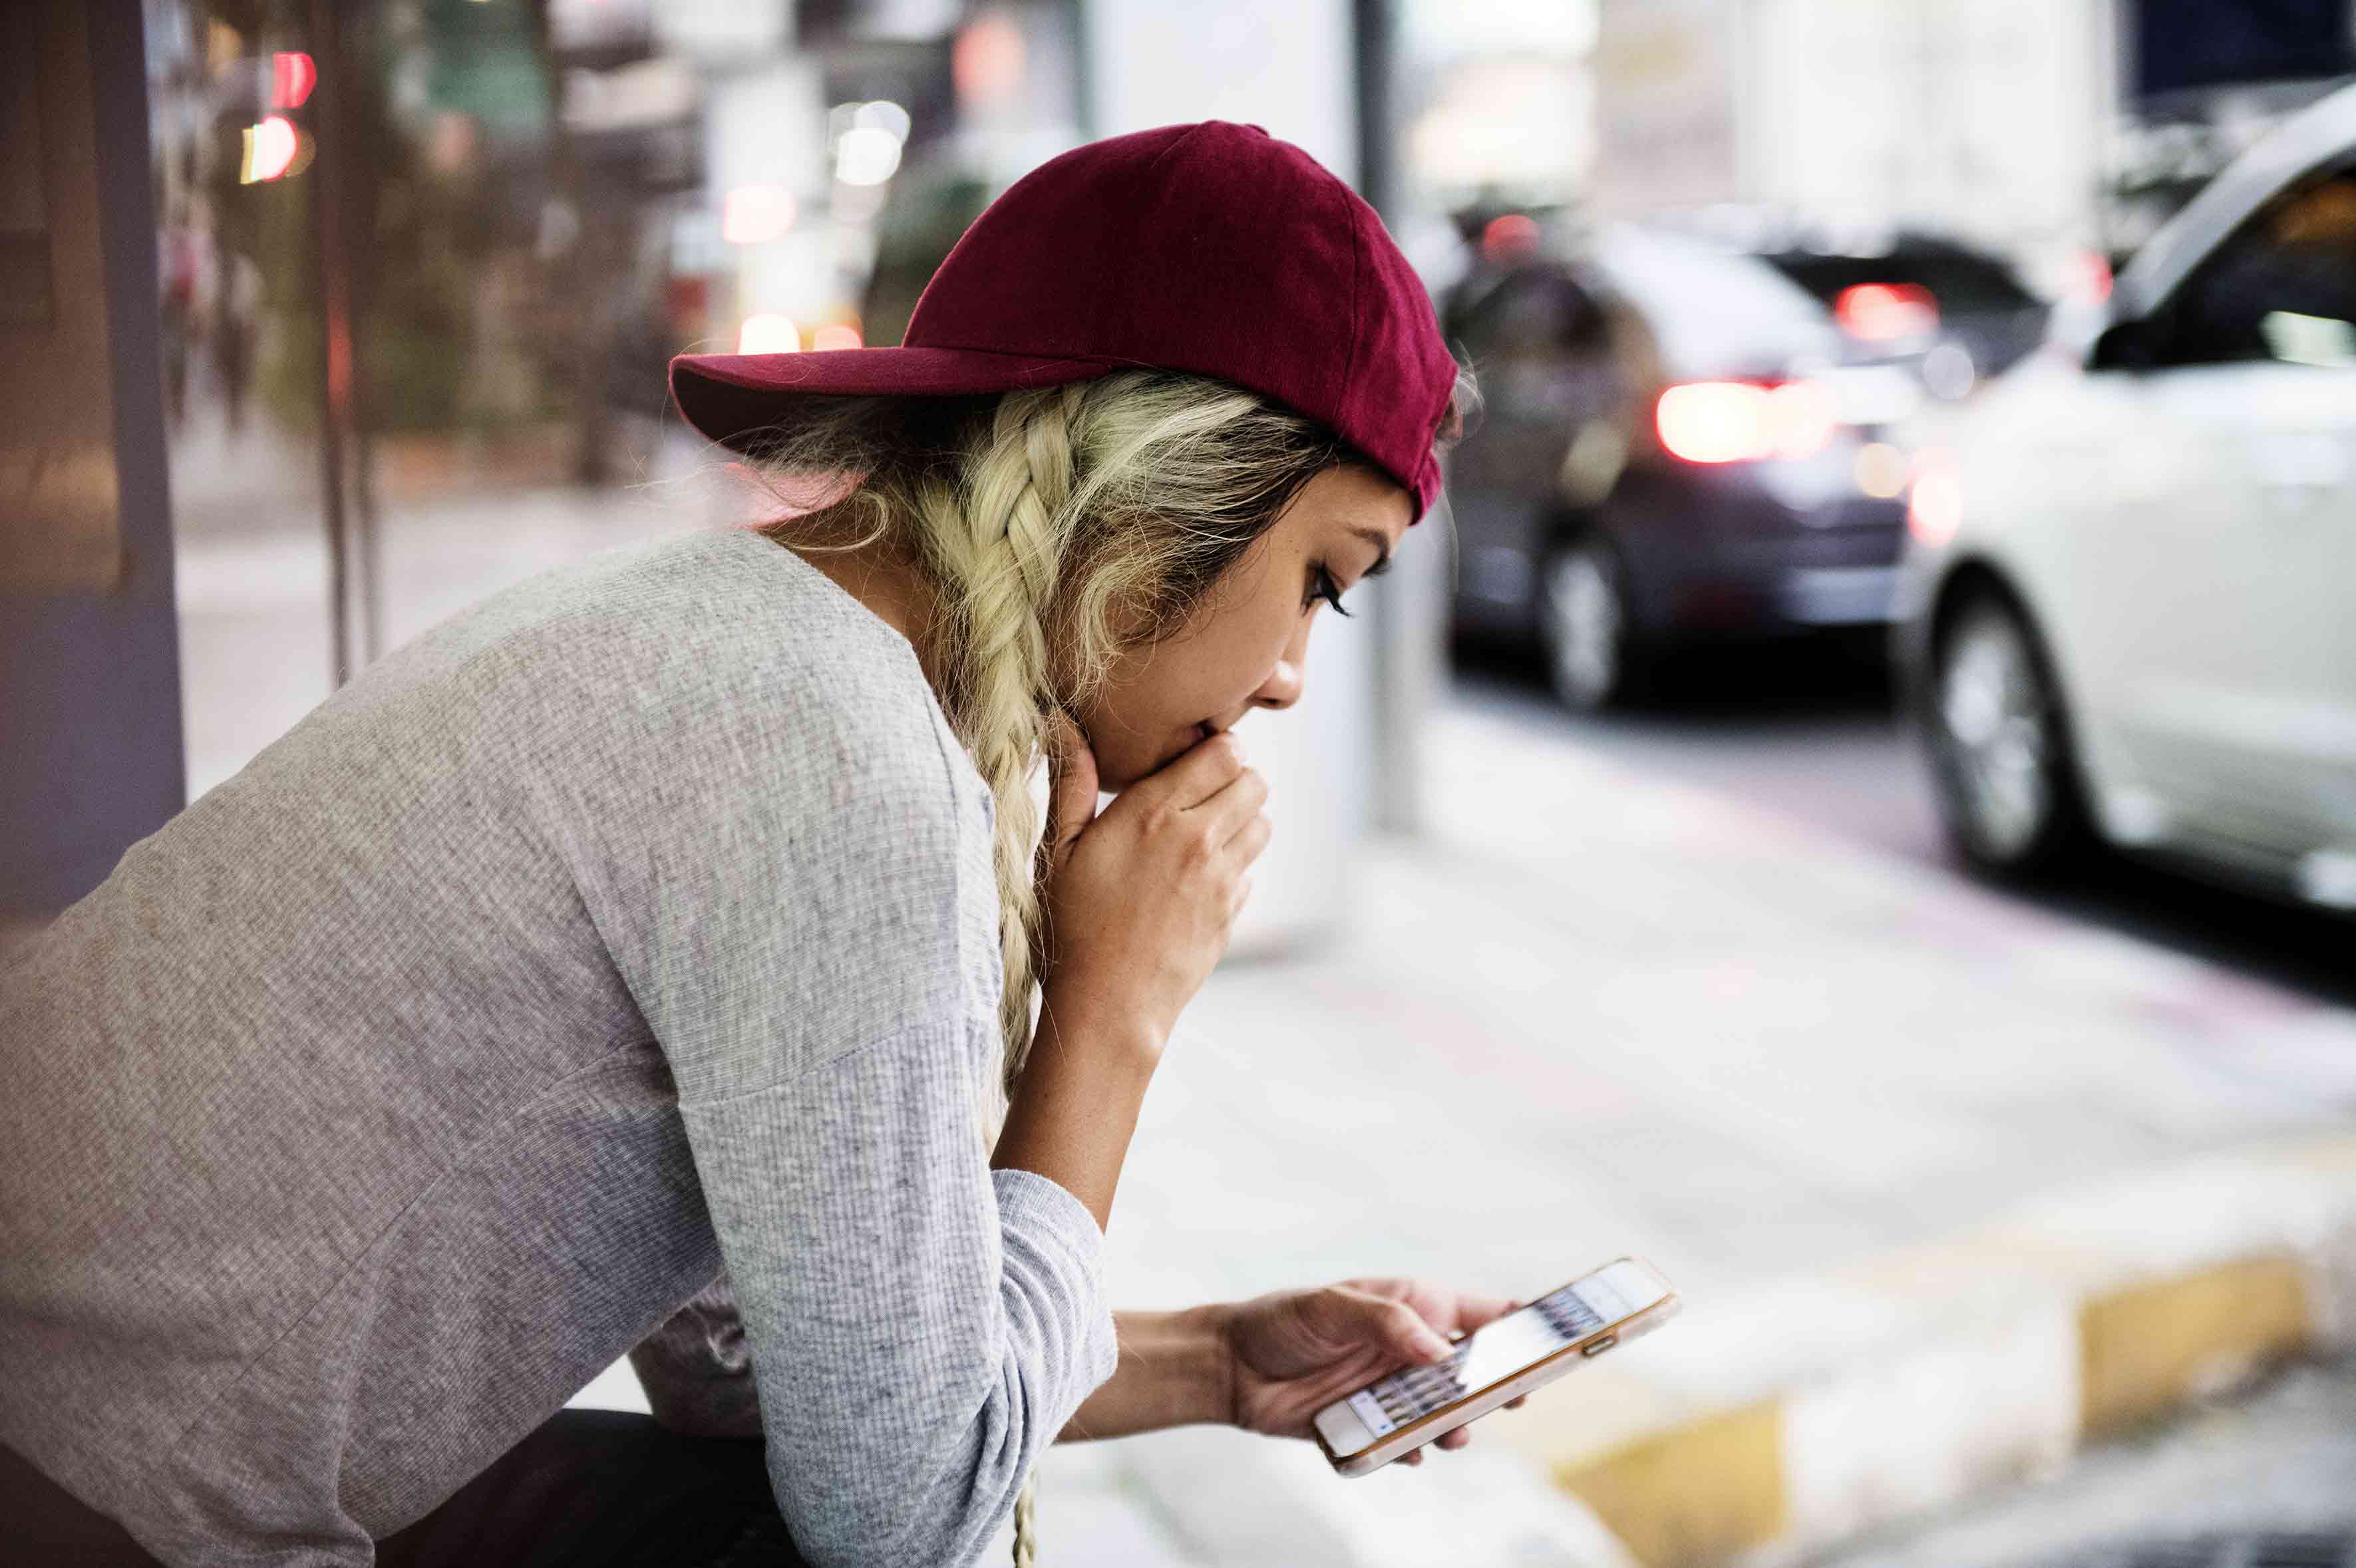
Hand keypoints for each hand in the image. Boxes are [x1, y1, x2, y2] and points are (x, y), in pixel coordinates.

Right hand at [1032, 713, 1269, 1065]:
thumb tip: (1061, 721)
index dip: (1214, 748)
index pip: (1224, 750)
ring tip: (1202, 835)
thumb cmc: (1070, 926)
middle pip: (1254, 781)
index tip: (1192, 760)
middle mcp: (1196, 839)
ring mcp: (1221, 879)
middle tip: (1201, 795)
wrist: (1107, 1005)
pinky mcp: (1232, 913)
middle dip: (1235, 780)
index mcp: (1152, 813)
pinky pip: (1253, 871)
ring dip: (1241, 821)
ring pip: (1263, 824)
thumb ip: (1071, 783)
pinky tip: (1199, 881)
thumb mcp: (1058, 851)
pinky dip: (1236, 867)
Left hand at [1214, 1280, 1523, 1465]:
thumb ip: (1389, 1323)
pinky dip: (1413, 1449)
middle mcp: (1411, 1349)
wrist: (1231, 1370)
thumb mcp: (1333, 1307)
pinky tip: (1407, 1452)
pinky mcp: (1373, 1425)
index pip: (1482, 1313)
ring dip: (1455, 1425)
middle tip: (1512, 1400)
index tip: (1551, 1342)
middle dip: (1497, 1387)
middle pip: (1475, 1371)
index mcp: (1413, 1307)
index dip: (1520, 1327)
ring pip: (1446, 1413)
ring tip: (1452, 1437)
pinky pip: (1408, 1443)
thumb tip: (1441, 1352)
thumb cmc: (1281, 1321)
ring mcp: (1394, 1390)